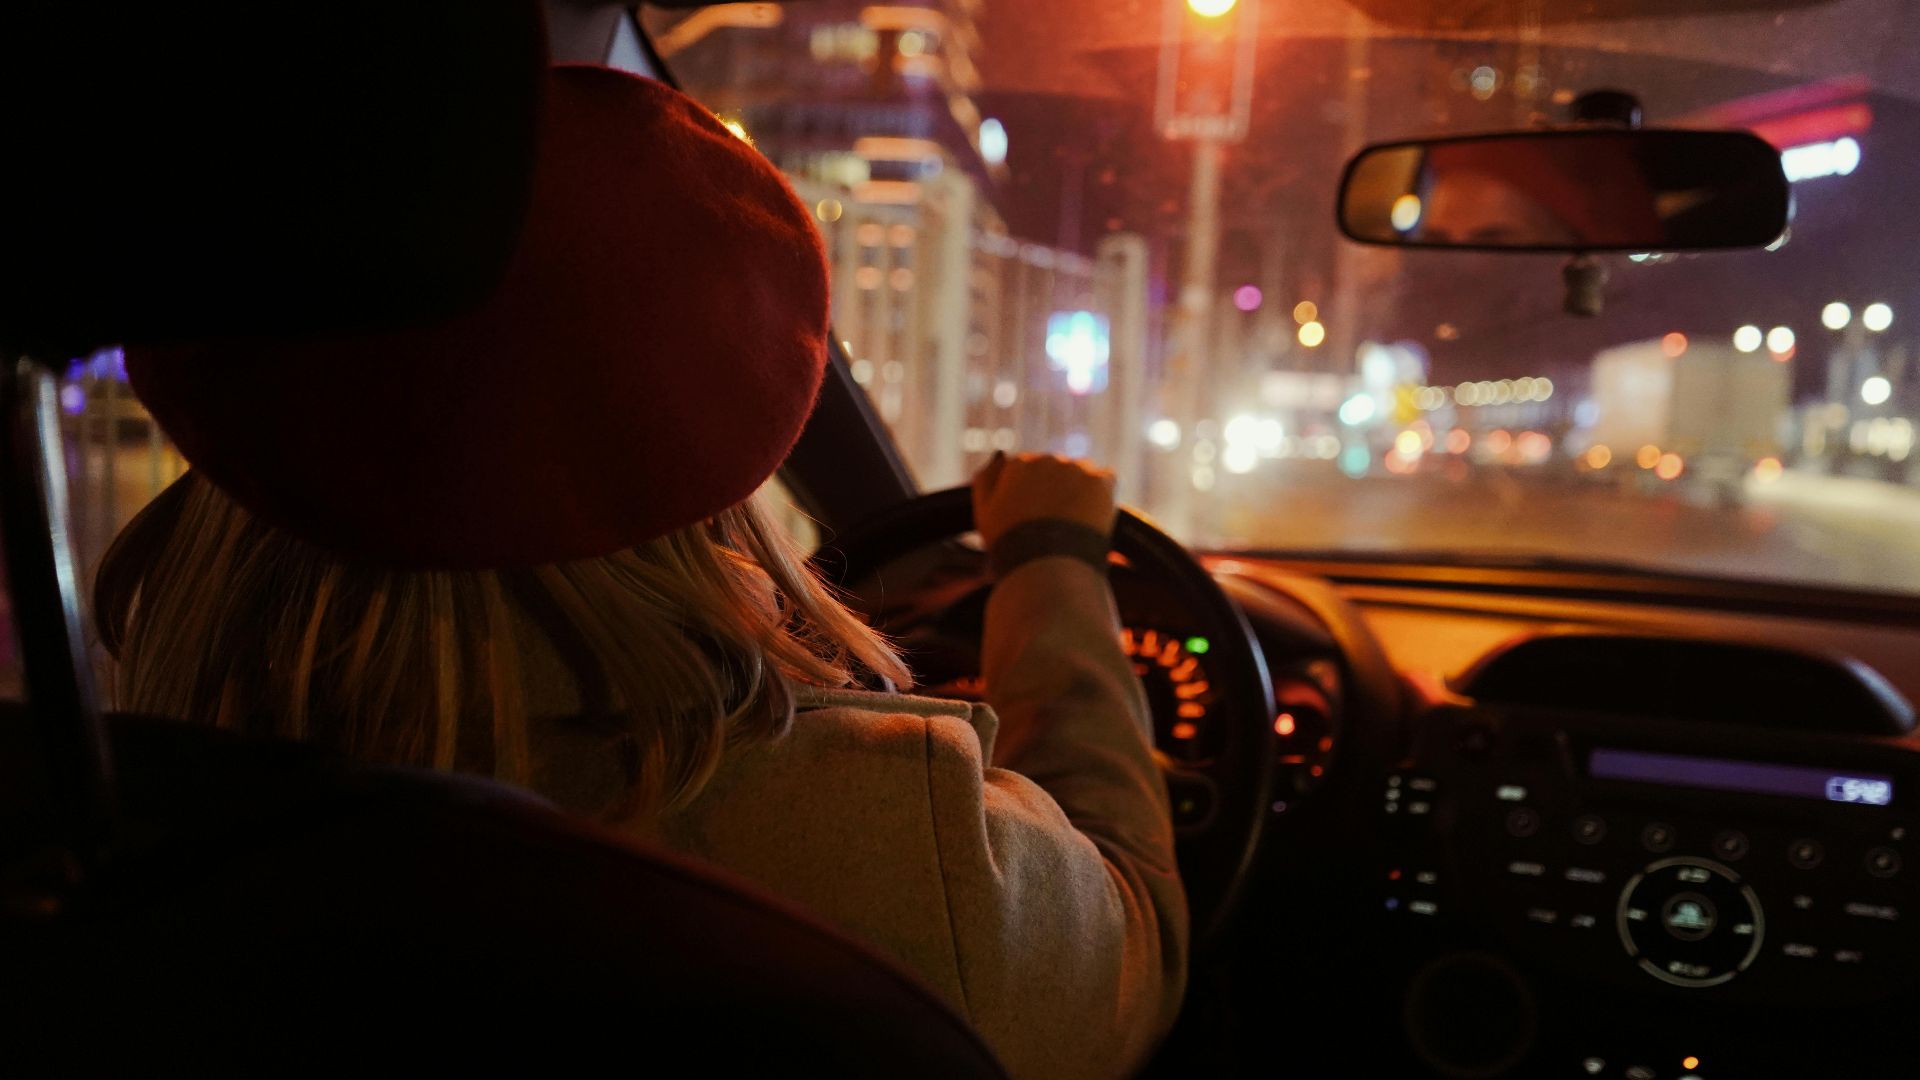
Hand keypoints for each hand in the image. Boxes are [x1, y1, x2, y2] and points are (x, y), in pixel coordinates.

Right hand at [972, 452, 1116, 549]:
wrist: (1047, 565)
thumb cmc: (1011, 544)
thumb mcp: (984, 514)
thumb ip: (985, 481)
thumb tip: (999, 457)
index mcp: (1017, 465)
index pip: (1029, 471)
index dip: (1033, 496)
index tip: (1034, 518)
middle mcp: (1047, 459)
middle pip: (1056, 471)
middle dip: (1057, 490)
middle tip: (1057, 525)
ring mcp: (1076, 469)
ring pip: (1081, 475)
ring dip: (1080, 491)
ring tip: (1074, 524)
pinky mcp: (1101, 481)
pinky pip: (1106, 480)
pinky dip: (1102, 496)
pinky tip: (1092, 517)